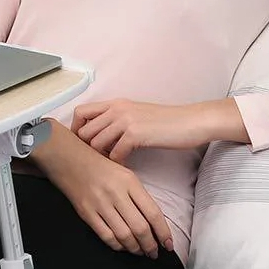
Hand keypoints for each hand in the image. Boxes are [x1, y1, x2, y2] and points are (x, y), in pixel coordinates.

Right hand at [30, 120, 173, 257]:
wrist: (69, 159)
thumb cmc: (99, 165)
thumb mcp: (124, 173)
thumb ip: (138, 195)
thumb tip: (153, 222)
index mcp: (129, 182)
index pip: (153, 213)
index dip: (163, 232)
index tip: (167, 243)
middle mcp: (116, 193)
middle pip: (140, 228)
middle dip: (150, 245)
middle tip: (154, 252)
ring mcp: (100, 204)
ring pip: (124, 235)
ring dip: (135, 248)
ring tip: (140, 251)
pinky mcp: (86, 212)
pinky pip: (106, 235)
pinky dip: (117, 245)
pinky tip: (122, 246)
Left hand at [71, 99, 208, 163]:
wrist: (191, 122)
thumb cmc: (166, 122)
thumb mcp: (136, 114)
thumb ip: (116, 120)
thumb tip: (99, 135)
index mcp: (115, 103)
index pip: (80, 112)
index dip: (77, 130)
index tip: (83, 144)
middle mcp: (117, 109)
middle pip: (84, 131)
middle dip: (87, 148)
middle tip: (99, 159)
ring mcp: (125, 120)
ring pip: (96, 143)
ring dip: (102, 157)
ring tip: (113, 162)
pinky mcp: (135, 133)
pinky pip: (114, 153)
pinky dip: (118, 163)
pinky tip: (126, 165)